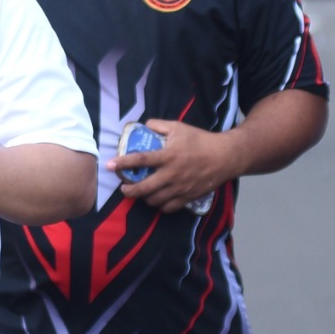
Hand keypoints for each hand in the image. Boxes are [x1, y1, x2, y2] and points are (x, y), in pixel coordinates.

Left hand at [110, 117, 241, 212]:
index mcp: (168, 156)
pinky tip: (157, 199)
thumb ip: (159, 125)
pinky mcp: (188, 197)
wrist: (225, 157)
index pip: (140, 160)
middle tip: (124, 188)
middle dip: (129, 190)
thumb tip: (144, 125)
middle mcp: (172, 174)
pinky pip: (168, 207)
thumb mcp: (179, 127)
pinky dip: (160, 205)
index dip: (122, 163)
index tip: (109, 165)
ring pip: (155, 200)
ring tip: (141, 193)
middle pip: (144, 188)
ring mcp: (180, 188)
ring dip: (144, 198)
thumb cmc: (200, 140)